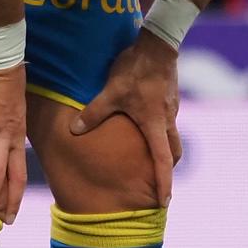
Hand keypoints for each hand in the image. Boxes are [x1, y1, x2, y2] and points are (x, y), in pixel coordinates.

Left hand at [70, 30, 181, 205]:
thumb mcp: (111, 92)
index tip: (164, 202)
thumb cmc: (135, 70)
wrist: (158, 44)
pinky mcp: (170, 99)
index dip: (163, 183)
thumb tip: (74, 130)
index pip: (162, 161)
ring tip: (150, 157)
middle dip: (167, 169)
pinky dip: (159, 131)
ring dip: (163, 150)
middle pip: (173, 152)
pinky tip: (146, 125)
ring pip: (171, 137)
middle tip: (159, 182)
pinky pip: (167, 122)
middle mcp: (167, 121)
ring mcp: (171, 109)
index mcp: (154, 125)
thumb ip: (94, 113)